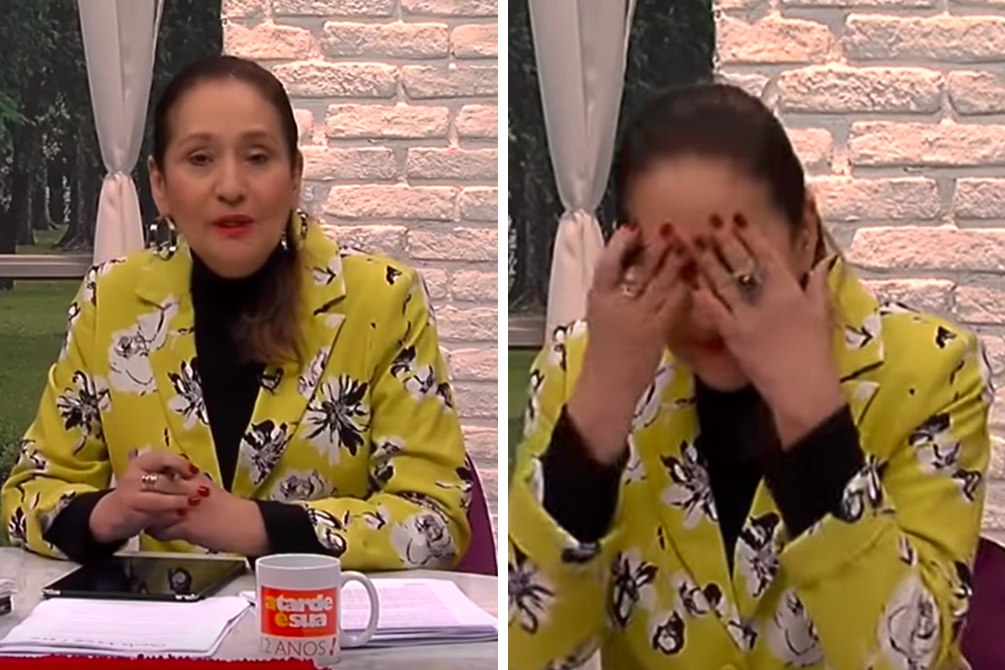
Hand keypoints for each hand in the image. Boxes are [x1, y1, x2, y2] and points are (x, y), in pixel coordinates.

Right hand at [89, 450, 202, 543]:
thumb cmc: (139, 495)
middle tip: (203, 491)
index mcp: (141, 463)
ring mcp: (130, 492)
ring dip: (178, 501)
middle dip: (185, 486)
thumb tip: (197, 474)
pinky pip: (153, 512)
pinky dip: (169, 515)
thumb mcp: (151, 479)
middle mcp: (133, 475)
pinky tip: (181, 515)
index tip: (195, 471)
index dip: (181, 464)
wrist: (112, 515)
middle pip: (163, 480)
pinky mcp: (130, 509)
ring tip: (195, 503)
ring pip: (158, 497)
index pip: (163, 458)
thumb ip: (169, 475)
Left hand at [145, 474, 268, 555]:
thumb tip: (174, 486)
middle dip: (148, 500)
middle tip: (147, 507)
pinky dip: (160, 534)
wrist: (245, 524)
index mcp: (194, 477)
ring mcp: (184, 508)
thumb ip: (190, 485)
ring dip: (151, 519)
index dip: (152, 484)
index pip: (162, 475)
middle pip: (154, 493)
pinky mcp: (185, 526)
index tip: (149, 490)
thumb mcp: (210, 489)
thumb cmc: (231, 510)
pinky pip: (160, 531)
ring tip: (155, 522)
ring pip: (154, 512)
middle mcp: (187, 489)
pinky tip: (166, 534)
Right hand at [567, 222, 694, 464]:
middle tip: (674, 228)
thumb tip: (635, 266)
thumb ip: (616, 292)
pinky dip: (687, 288)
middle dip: (659, 246)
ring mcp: (638, 317)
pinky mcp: (657, 331)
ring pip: (662, 282)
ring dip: (678, 262)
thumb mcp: (602, 315)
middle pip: (640, 267)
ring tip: (692, 244)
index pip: (607, 263)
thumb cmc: (605, 351)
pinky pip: (676, 303)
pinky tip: (697, 279)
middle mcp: (616, 303)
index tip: (633, 227)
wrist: (608, 386)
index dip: (620, 243)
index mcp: (597, 298)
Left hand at [688, 214, 844, 447]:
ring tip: (690, 242)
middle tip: (705, 221)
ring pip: (721, 282)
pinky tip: (686, 281)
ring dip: (704, 260)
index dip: (749, 234)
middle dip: (721, 240)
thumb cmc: (815, 352)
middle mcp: (766, 297)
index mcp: (789, 289)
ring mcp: (747, 315)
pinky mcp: (732, 334)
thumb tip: (820, 264)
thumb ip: (817, 286)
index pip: (766, 254)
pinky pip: (712, 310)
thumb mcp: (821, 314)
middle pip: (739, 263)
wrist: (803, 386)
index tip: (735, 217)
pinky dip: (699, 294)